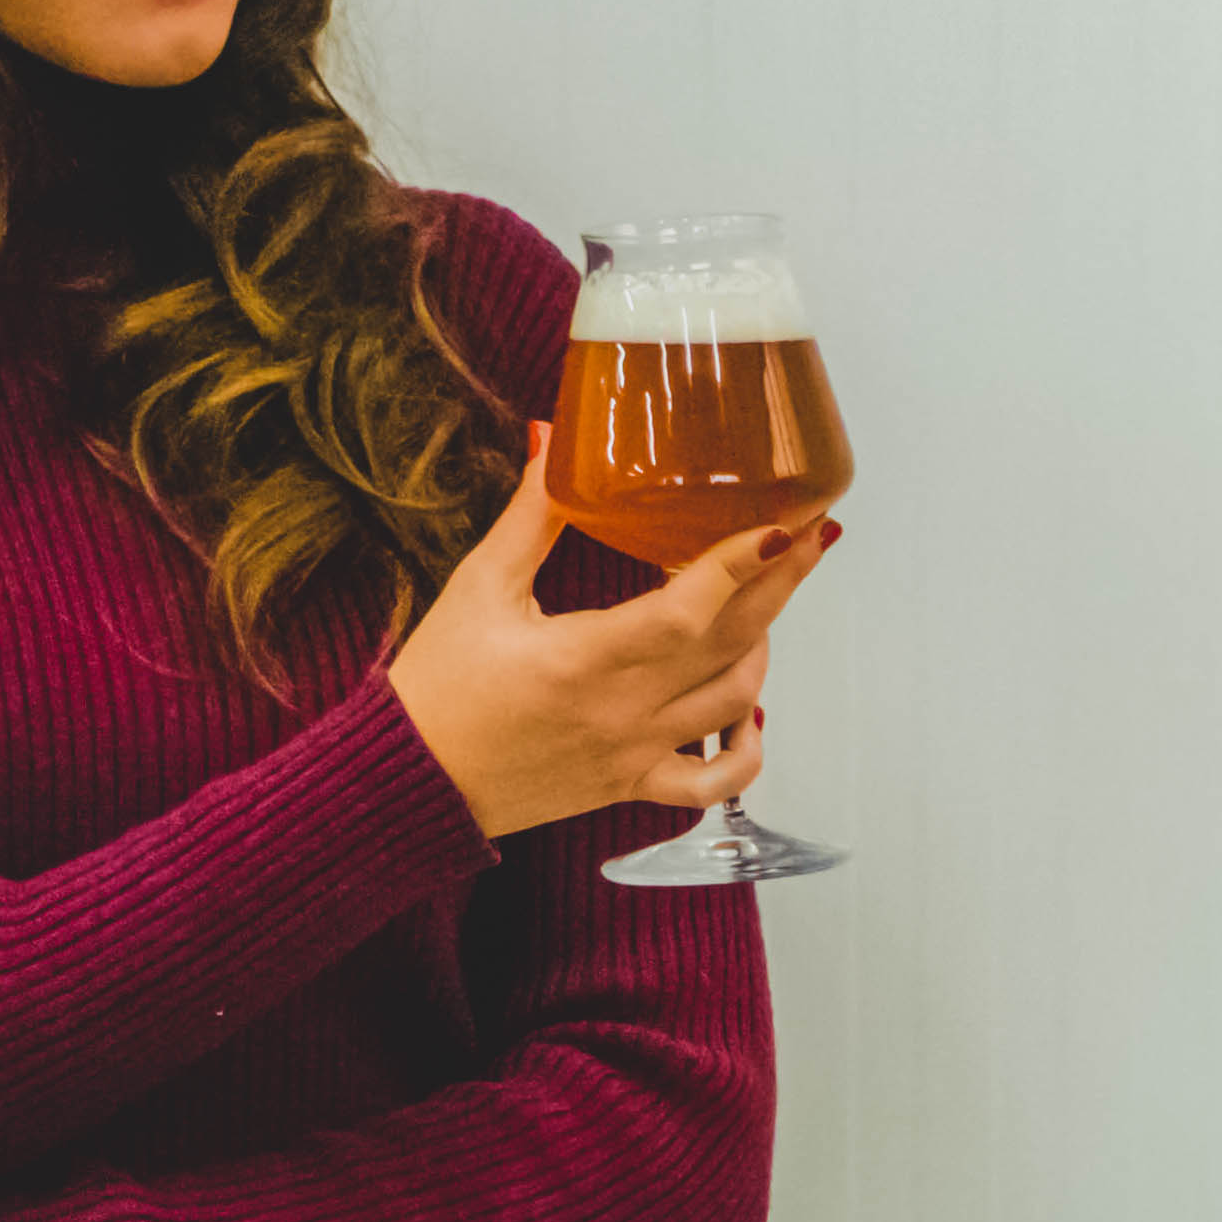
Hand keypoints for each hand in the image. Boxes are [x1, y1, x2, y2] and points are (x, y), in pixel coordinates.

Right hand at [385, 418, 836, 840]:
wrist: (408, 780)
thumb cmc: (437, 685)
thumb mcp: (479, 586)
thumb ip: (531, 513)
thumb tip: (552, 437)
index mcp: (582, 659)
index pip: (686, 611)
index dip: (741, 565)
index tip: (784, 524)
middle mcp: (621, 711)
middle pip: (732, 645)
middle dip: (781, 584)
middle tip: (813, 533)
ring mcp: (633, 753)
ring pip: (733, 704)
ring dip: (764, 647)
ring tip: (765, 596)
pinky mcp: (629, 784)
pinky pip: (710, 784)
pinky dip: (745, 751)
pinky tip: (751, 711)